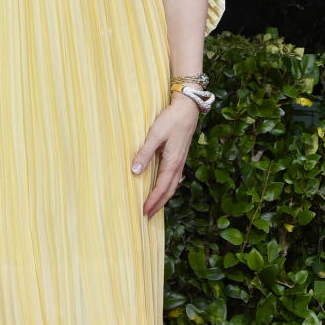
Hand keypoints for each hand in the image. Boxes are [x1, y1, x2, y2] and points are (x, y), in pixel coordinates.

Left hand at [131, 94, 199, 218]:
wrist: (189, 108)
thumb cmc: (172, 119)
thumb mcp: (155, 135)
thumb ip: (144, 153)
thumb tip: (135, 172)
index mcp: (172, 162)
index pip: (161, 187)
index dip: (152, 201)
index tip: (144, 212)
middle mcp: (178, 164)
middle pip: (169, 191)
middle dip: (158, 205)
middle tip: (147, 216)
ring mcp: (181, 161)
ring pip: (172, 185)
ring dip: (163, 197)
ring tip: (154, 206)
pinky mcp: (180, 156)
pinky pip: (174, 178)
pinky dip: (168, 187)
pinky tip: (163, 187)